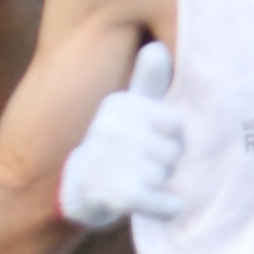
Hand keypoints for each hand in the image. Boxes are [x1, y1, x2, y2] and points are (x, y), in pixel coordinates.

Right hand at [58, 41, 181, 230]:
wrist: (76, 188)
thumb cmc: (115, 144)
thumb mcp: (129, 110)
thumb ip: (147, 81)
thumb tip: (158, 47)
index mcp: (119, 105)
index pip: (176, 123)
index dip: (171, 137)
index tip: (152, 141)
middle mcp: (110, 128)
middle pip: (173, 150)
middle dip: (165, 163)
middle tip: (142, 165)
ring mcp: (109, 161)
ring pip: (165, 175)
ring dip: (159, 184)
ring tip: (137, 181)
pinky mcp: (114, 195)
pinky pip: (161, 203)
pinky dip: (169, 207)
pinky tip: (170, 205)